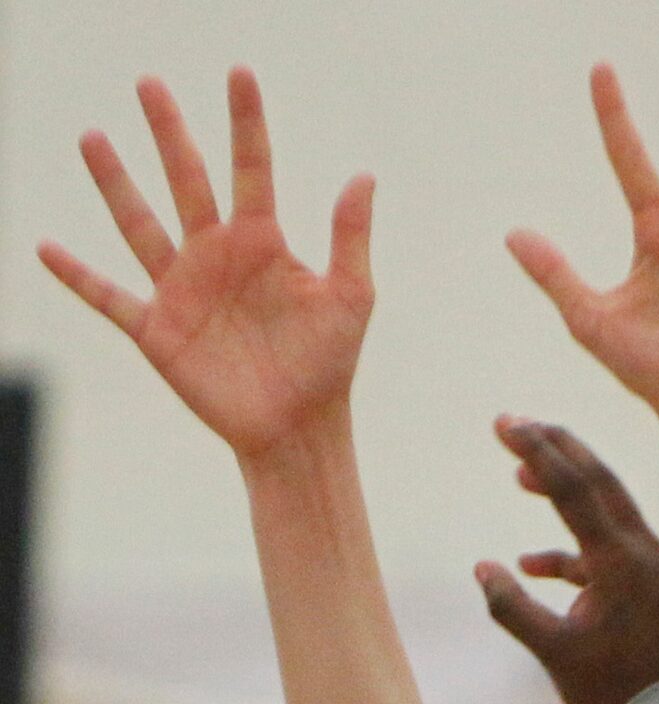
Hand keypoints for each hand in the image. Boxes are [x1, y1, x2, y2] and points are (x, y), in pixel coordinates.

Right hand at [39, 68, 374, 461]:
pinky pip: (109, 297)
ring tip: (93, 136)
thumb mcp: (351, 299)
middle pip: (186, 179)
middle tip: (150, 83)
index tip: (240, 72)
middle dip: (169, 132)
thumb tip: (363, 177)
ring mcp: (183, 290)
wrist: (298, 428)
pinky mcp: (159, 330)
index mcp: (263, 242)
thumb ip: (350, 239)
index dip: (246, 122)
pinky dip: (78, 276)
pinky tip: (48, 249)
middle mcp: (217, 255)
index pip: (252, 168)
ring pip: (140, 225)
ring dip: (116, 183)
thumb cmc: (328, 366)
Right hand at [476, 421, 658, 703]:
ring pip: (607, 512)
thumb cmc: (613, 697)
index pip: (575, 488)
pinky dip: (574, 550)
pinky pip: (611, 552)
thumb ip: (513, 608)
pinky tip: (534, 562)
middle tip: (515, 424)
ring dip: (565, 494)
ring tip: (521, 477)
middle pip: (600, 482)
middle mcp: (647, 554)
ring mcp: (656, 569)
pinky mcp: (656, 588)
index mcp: (623, 562)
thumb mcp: (553, 653)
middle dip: (556, 451)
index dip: (537, 451)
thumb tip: (482, 568)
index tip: (504, 423)